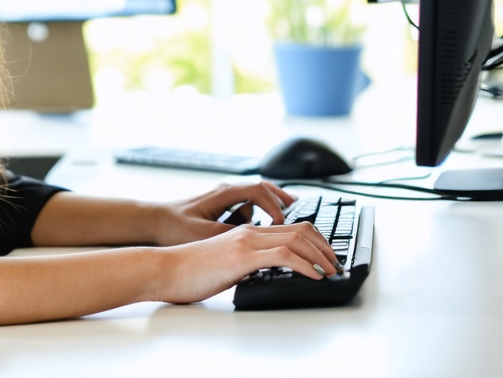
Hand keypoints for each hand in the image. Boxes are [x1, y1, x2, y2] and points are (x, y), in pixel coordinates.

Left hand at [150, 181, 295, 245]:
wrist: (152, 221)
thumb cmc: (174, 226)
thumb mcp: (204, 234)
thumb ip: (230, 234)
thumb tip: (255, 240)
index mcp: (224, 194)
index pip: (258, 191)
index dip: (275, 206)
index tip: (283, 223)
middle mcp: (226, 192)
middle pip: (263, 188)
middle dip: (283, 200)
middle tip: (300, 211)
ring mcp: (224, 199)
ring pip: (256, 196)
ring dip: (273, 205)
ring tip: (290, 219)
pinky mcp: (221, 208)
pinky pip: (247, 205)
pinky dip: (260, 213)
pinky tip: (265, 228)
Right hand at [155, 221, 341, 304]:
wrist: (165, 269)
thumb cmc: (189, 271)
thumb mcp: (225, 265)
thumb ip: (247, 264)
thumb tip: (267, 273)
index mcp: (245, 232)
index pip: (290, 227)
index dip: (314, 239)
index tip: (327, 256)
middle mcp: (249, 231)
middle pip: (299, 228)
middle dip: (324, 246)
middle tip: (336, 263)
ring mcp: (246, 241)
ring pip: (296, 238)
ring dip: (321, 255)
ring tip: (332, 270)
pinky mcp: (242, 255)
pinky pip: (284, 254)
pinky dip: (306, 264)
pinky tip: (315, 275)